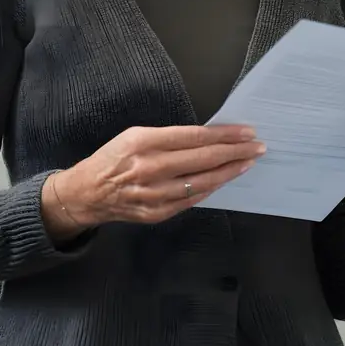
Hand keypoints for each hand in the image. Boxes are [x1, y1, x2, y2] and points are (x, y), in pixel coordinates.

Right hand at [47, 124, 264, 230]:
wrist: (87, 193)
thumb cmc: (113, 158)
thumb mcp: (135, 135)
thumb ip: (169, 138)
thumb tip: (207, 138)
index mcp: (144, 143)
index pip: (195, 137)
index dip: (225, 135)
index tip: (246, 132)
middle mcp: (150, 168)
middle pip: (203, 159)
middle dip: (235, 152)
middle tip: (257, 146)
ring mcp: (154, 194)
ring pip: (203, 182)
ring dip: (229, 172)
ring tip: (248, 162)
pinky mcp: (157, 213)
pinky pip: (192, 200)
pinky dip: (211, 188)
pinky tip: (224, 179)